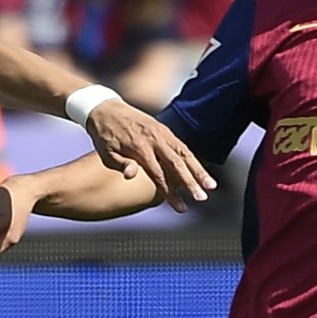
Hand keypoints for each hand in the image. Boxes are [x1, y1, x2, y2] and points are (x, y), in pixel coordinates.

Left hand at [85, 100, 214, 211]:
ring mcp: (161, 132)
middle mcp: (154, 139)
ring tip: (211, 186)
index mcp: (139, 147)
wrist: (106, 109)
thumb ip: (121, 165)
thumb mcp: (106, 153)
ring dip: (199, 170)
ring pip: (185, 153)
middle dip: (191, 182)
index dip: (171, 193)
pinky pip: (181, 145)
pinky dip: (193, 158)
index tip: (181, 208)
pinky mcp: (164, 130)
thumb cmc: (105, 137)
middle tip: (202, 198)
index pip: (158, 174)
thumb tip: (132, 175)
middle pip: (177, 164)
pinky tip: (201, 171)